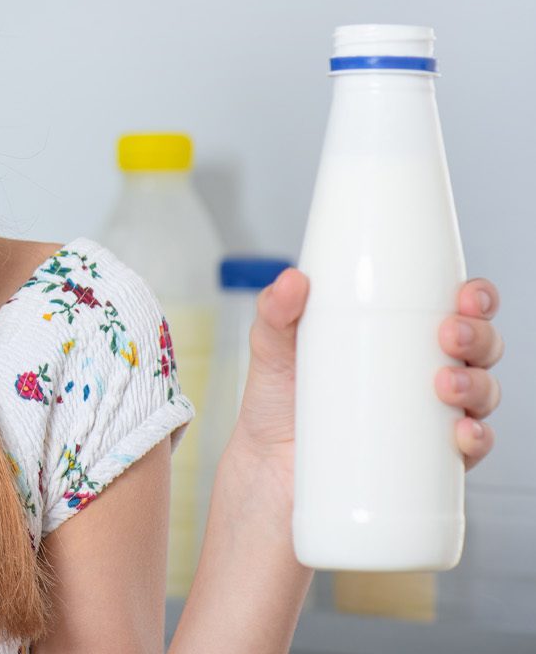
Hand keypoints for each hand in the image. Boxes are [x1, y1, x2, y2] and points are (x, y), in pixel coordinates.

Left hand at [232, 267, 502, 473]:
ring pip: (482, 392)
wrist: (267, 467)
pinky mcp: (428, 458)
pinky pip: (471, 448)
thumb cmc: (279, 400)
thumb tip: (292, 281)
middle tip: (449, 337)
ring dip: (478, 384)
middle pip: (479, 346)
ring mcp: (431, 416)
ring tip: (446, 384)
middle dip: (477, 336)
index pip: (455, 307)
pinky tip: (463, 432)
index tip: (464, 296)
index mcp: (399, 334)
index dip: (475, 298)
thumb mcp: (272, 347)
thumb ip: (275, 310)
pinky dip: (477, 438)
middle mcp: (425, 371)